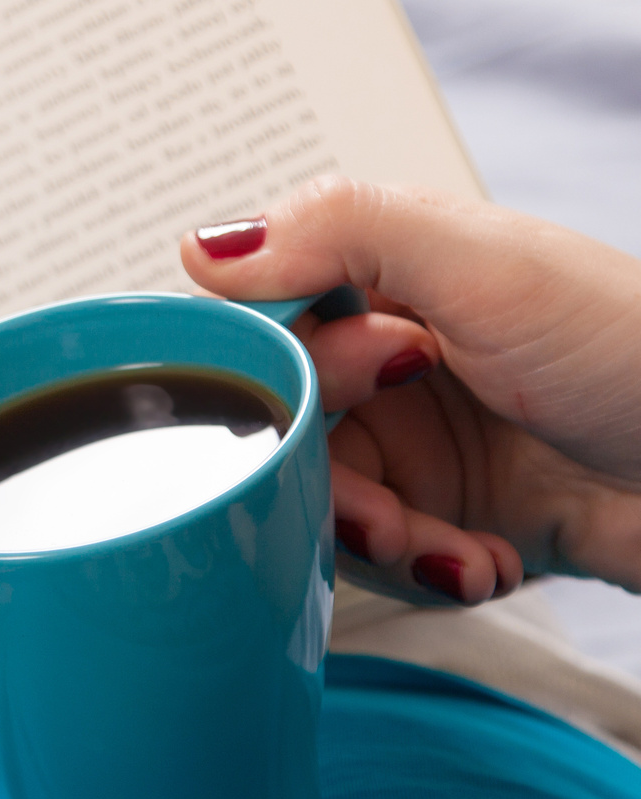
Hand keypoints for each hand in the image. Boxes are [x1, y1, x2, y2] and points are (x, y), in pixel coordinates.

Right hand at [180, 178, 640, 606]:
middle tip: (384, 498)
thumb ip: (336, 229)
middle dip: (322, 473)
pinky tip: (485, 562)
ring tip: (444, 546)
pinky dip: (426, 569)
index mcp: (388, 272)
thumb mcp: (480, 262)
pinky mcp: (455, 516)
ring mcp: (422, 440)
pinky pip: (386, 557)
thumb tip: (201, 246)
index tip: (318, 396)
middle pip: (282, 420)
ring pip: (320, 496)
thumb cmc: (633, 348)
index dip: (273, 369)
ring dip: (373, 537)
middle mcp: (390, 355)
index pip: (262, 317)